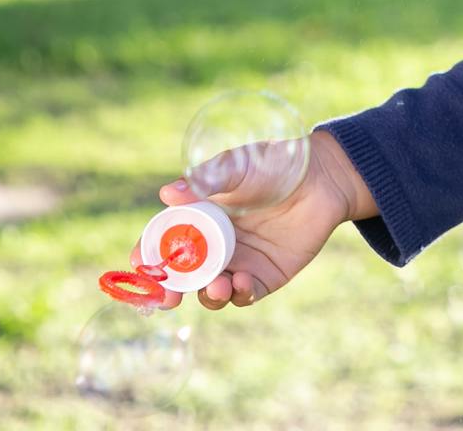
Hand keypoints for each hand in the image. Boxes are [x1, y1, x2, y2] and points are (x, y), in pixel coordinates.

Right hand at [133, 128, 372, 311]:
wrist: (322, 178)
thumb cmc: (274, 164)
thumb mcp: (238, 166)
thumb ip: (207, 179)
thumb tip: (168, 193)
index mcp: (197, 218)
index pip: (162, 242)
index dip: (147, 255)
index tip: (140, 263)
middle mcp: (212, 245)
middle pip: (180, 277)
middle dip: (169, 291)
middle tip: (168, 298)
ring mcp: (237, 262)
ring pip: (209, 291)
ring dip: (206, 295)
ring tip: (217, 286)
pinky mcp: (264, 275)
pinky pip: (243, 294)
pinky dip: (238, 294)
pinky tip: (241, 281)